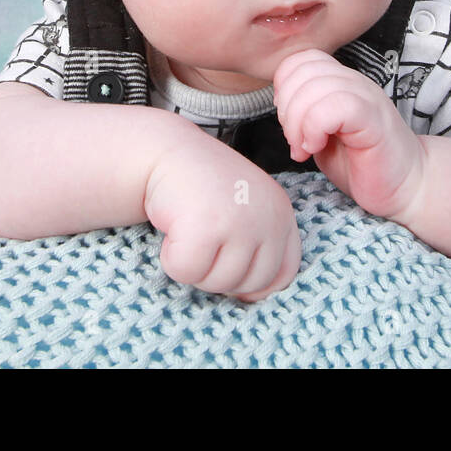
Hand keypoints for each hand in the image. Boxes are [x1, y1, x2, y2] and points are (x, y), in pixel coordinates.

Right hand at [143, 132, 300, 302]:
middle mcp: (269, 216)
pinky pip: (186, 271)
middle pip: (249, 285)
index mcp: (282, 213)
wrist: (167, 151)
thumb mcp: (245, 211)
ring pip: (217, 283)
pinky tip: (172, 227)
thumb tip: (251, 299)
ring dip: (193, 266)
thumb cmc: (203, 187)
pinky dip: (171, 258)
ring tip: (187, 229)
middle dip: (218, 274)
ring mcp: (240, 221)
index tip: (227, 263)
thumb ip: (257, 247)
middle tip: (200, 240)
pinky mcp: (206, 225)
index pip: (283, 274)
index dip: (253, 282)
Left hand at [272, 48, 426, 220]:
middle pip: (302, 71)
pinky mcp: (374, 119)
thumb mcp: (323, 133)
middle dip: (287, 110)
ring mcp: (366, 97)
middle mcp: (355, 82)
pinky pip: (334, 107)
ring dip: (298, 123)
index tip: (290, 122)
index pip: (301, 60)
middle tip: (296, 141)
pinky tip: (317, 148)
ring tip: (305, 148)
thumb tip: (280, 103)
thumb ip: (305, 111)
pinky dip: (314, 129)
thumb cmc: (363, 163)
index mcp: (342, 82)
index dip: (285, 88)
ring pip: (314, 87)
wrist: (407, 188)